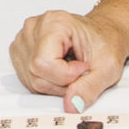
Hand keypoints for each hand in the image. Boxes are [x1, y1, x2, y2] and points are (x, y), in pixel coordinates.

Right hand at [8, 8, 128, 109]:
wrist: (104, 34)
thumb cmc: (105, 42)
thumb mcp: (107, 68)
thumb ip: (89, 88)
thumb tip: (71, 105)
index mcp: (53, 23)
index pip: (43, 63)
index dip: (66, 76)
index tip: (83, 68)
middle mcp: (34, 28)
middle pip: (36, 74)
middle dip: (62, 84)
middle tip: (80, 72)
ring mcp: (24, 40)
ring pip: (31, 80)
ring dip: (55, 85)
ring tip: (71, 69)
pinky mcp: (21, 52)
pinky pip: (29, 80)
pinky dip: (47, 83)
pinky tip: (59, 71)